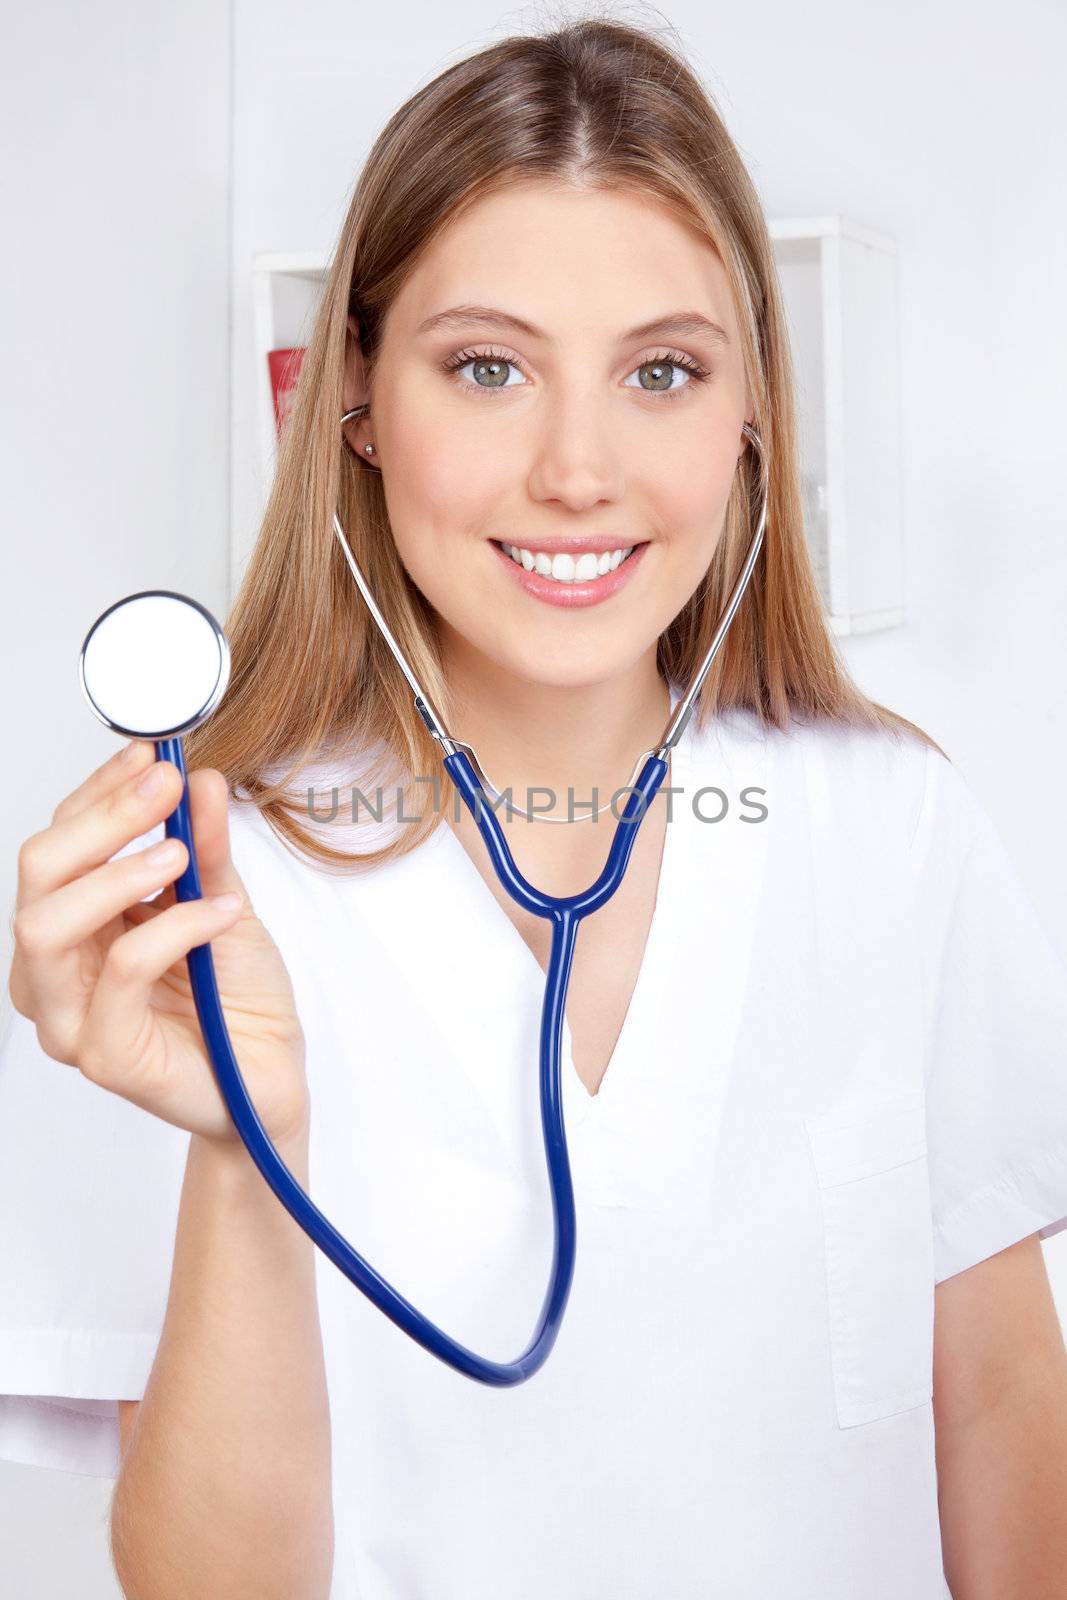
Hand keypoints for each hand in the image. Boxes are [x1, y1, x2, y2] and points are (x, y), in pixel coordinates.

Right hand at [9, 739, 308, 1147]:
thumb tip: (199, 779)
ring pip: (47, 925)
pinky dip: (173, 928)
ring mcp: (70, 1017)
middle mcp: (56, 970)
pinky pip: (121, 972)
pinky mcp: (103, 1055)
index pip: (59, 842)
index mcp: (74, 925)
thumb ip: (206, 847)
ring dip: (116, 871)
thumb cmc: (236, 998)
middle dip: (102, 818)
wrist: (270, 1076)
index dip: (99, 791)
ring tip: (180, 853)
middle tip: (166, 787)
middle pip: (38, 873)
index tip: (152, 755)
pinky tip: (220, 914)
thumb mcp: (224, 901)